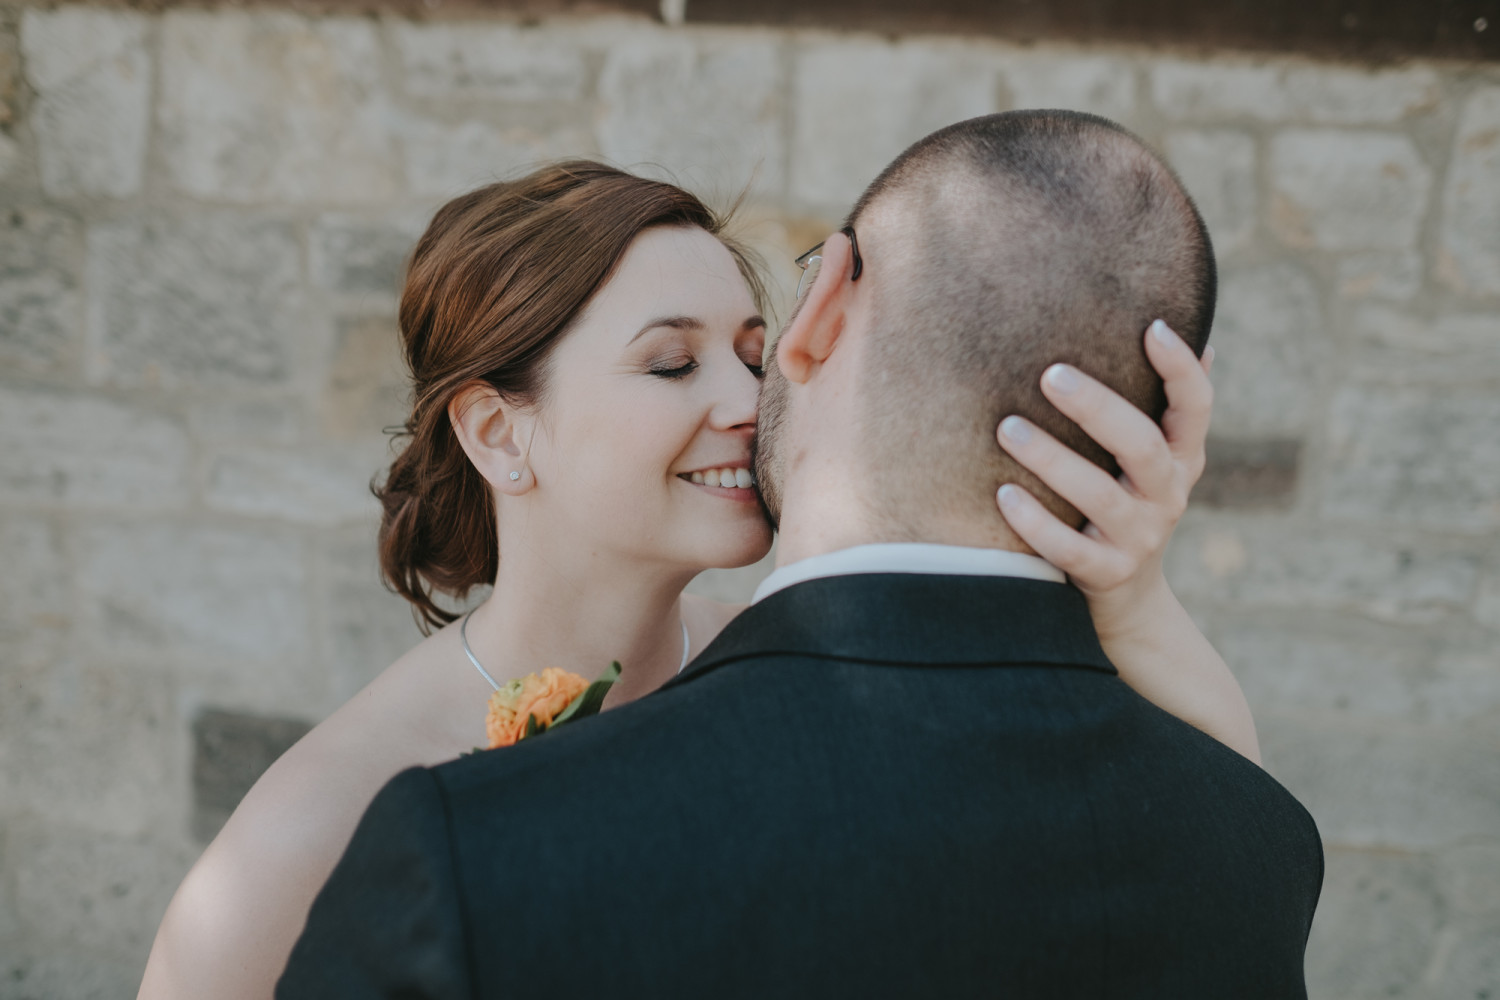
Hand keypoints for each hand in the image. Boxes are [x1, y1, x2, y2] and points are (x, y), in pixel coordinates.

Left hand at [994, 320, 1212, 612]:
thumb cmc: (1125, 502)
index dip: (1181, 369)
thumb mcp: (1153, 459)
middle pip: (1142, 446)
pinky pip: (1068, 549)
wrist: (1128, 598)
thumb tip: (1191, 332)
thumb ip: (1161, 405)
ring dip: (1052, 460)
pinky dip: (1035, 522)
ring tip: (1007, 428)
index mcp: (1181, 457)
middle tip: (1050, 375)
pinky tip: (1002, 493)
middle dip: (1097, 408)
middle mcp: (1167, 495)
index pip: (1196, 407)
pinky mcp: (1106, 576)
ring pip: (1101, 496)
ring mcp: (1139, 539)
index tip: (1154, 327)